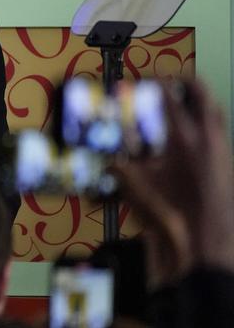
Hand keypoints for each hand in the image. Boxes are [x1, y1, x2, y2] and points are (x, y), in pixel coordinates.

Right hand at [115, 79, 233, 284]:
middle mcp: (208, 140)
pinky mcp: (225, 165)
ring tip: (178, 103)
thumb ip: (120, 162)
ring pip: (214, 112)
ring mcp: (221, 152)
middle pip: (201, 94)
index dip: (153, 82)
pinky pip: (216, 134)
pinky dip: (202, 127)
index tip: (141, 80)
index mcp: (185, 139)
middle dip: (181, 82)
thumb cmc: (172, 218)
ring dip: (196, 102)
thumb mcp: (135, 186)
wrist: (203, 246)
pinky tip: (185, 139)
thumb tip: (106, 150)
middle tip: (164, 82)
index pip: (169, 95)